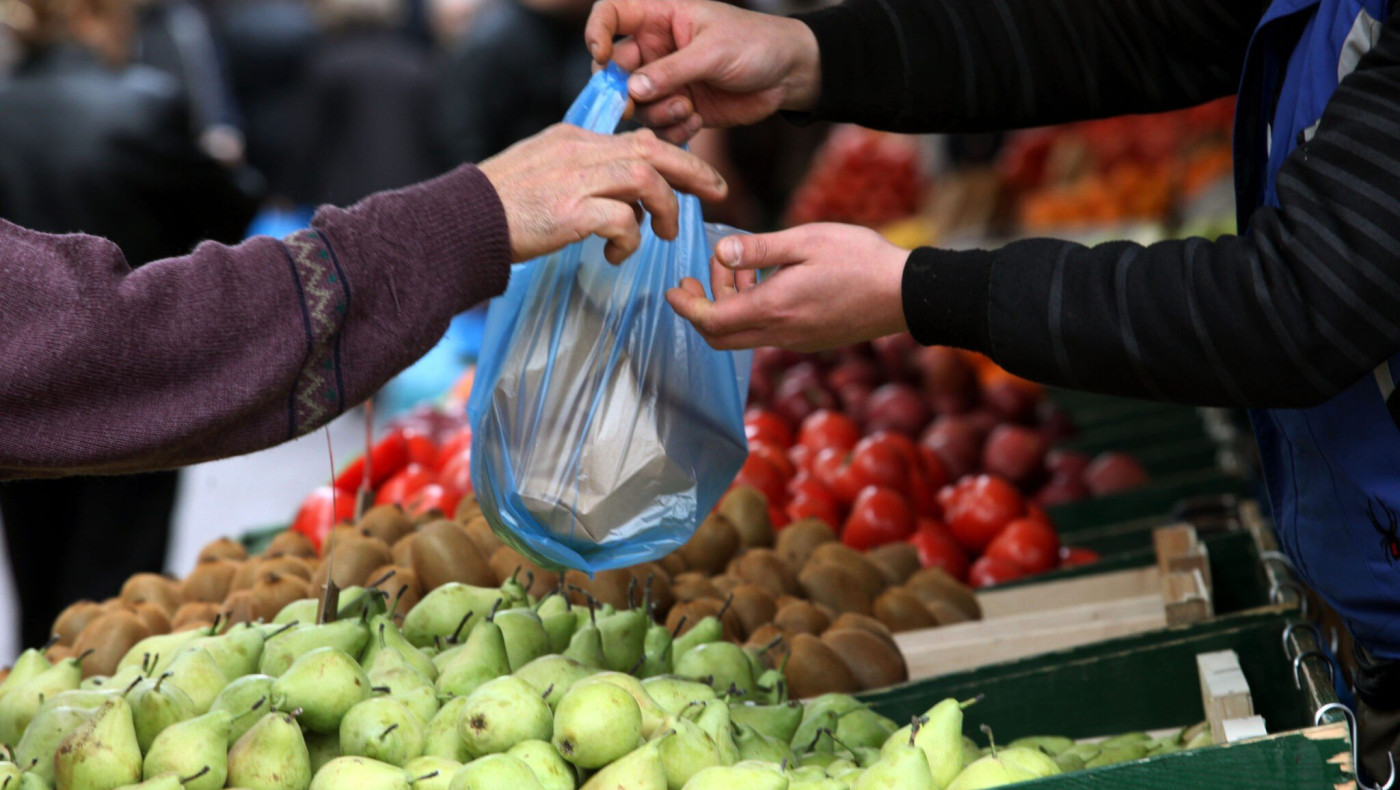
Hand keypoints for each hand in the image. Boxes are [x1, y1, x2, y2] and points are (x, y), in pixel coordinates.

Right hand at [479, 124, 726, 263]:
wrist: (460, 222)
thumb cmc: (500, 207)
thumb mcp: (544, 173)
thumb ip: (583, 174)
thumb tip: (624, 199)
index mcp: (574, 140)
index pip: (637, 139)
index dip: (674, 156)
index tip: (696, 176)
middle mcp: (579, 152)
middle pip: (652, 150)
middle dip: (693, 170)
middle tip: (718, 192)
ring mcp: (575, 180)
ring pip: (645, 180)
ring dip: (664, 210)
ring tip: (664, 235)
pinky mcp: (570, 212)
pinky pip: (622, 220)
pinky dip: (630, 239)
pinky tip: (616, 256)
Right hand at [585, 0, 819, 142]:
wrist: (788, 74)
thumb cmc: (755, 45)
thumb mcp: (713, 51)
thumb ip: (672, 70)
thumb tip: (632, 88)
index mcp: (659, 17)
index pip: (611, 15)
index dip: (597, 32)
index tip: (601, 56)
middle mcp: (656, 49)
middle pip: (615, 69)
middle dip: (622, 91)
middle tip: (632, 107)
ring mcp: (667, 81)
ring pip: (637, 103)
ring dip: (656, 112)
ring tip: (687, 109)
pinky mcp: (680, 107)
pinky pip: (659, 125)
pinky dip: (672, 130)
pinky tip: (697, 121)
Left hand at [668, 223, 908, 350]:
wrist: (906, 294)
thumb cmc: (860, 260)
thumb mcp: (806, 240)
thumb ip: (759, 249)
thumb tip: (720, 252)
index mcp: (774, 309)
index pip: (711, 321)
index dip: (686, 307)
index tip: (673, 289)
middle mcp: (781, 333)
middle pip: (720, 338)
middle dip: (701, 308)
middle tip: (698, 277)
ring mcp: (797, 341)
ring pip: (744, 334)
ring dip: (731, 305)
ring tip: (742, 267)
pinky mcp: (811, 341)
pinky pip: (768, 333)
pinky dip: (754, 310)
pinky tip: (769, 282)